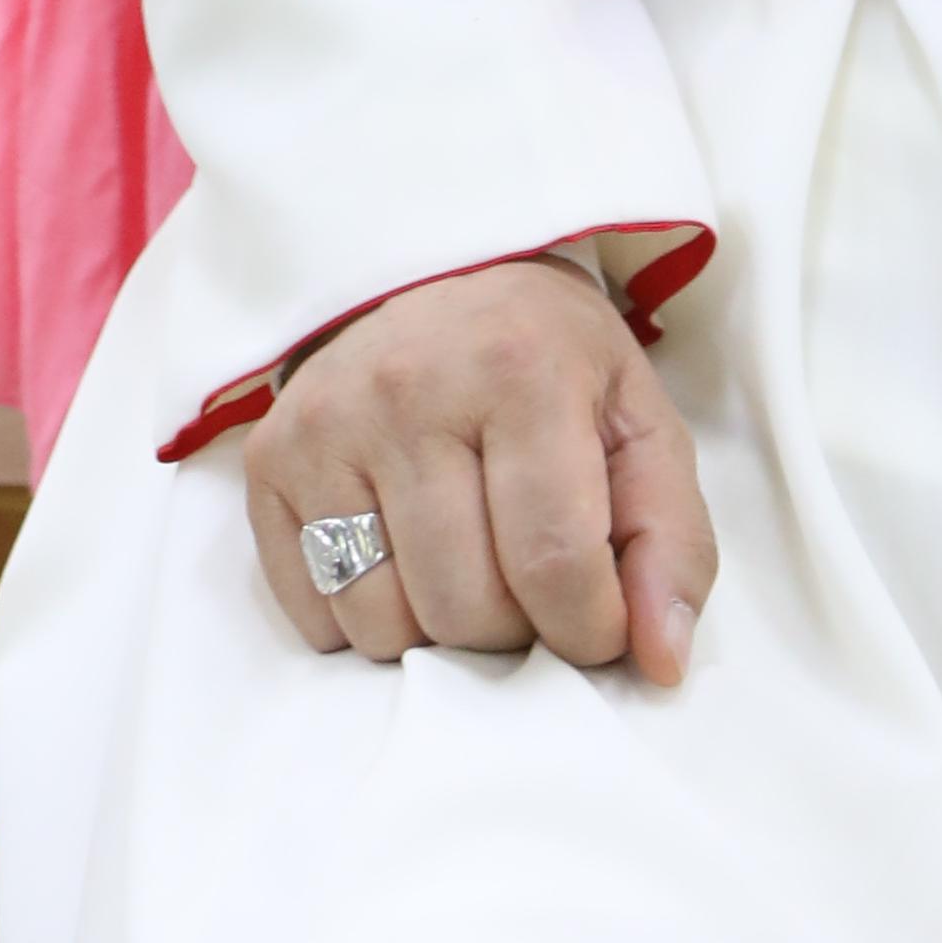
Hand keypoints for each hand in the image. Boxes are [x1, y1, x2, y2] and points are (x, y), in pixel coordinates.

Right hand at [243, 253, 715, 684]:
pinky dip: (366, 623)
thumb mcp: (639, 424)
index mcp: (521, 367)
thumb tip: (660, 664)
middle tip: (526, 584)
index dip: (587, 630)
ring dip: (437, 633)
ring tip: (466, 568)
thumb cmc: (554, 366)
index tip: (597, 627)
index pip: (554, 562)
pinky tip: (402, 560)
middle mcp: (411, 387)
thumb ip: (670, 544)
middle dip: (513, 631)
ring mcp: (328, 423)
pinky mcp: (271, 460)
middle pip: (464, 608)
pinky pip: (316, 617)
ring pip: (384, 626)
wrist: (444, 279)